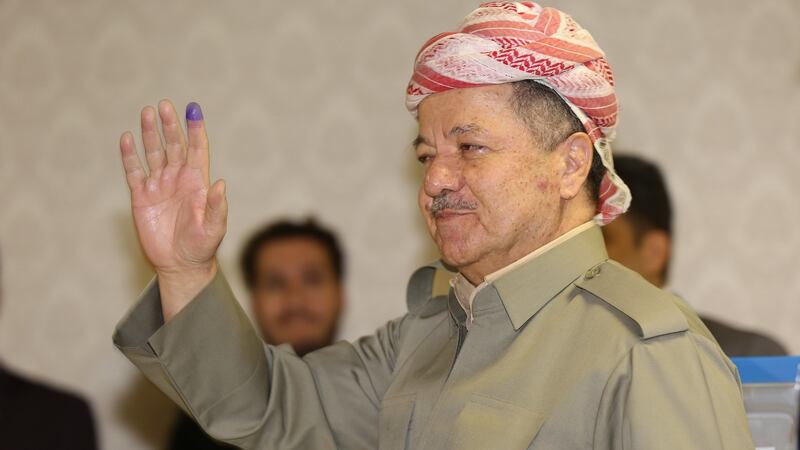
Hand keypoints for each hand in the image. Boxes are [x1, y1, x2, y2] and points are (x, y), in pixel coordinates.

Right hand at [120, 100, 226, 320]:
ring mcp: (159, 186)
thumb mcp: (214, 228)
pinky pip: (134, 172)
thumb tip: (220, 184)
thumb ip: (216, 206)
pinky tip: (126, 138)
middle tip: (164, 105)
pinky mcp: (141, 197)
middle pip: (174, 145)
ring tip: (147, 112)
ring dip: (150, 134)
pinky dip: (129, 156)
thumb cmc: (202, 246)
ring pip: (154, 153)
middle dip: (170, 126)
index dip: (195, 130)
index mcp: (198, 183)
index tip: (193, 109)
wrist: (180, 265)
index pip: (197, 150)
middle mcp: (178, 179)